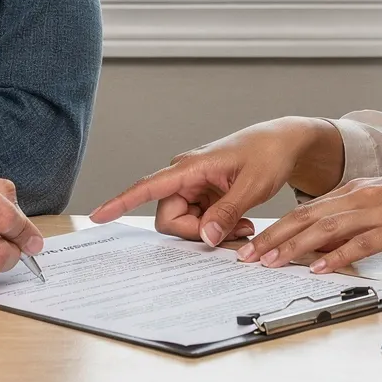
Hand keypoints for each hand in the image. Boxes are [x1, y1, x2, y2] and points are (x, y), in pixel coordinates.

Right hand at [89, 117, 342, 246]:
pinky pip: (200, 223)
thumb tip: (205, 237)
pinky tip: (241, 223)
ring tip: (244, 225)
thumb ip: (227, 212)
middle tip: (233, 232)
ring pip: (186, 224)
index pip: (148, 186)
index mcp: (190, 167)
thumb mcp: (253, 186)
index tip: (99, 216)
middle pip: (170, 218)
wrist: (283, 143)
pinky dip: (219, 228)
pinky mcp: (205, 197)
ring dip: (211, 232)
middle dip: (196, 233)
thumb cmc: (268, 155)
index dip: (121, 202)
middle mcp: (186, 176)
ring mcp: (195, 188)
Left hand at [239, 161, 381, 274]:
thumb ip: (362, 215)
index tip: (256, 243)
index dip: (278, 227)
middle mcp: (360, 198)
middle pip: (306, 217)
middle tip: (248, 256)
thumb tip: (337, 238)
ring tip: (270, 263)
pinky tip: (320, 269)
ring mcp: (377, 212)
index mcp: (357, 190)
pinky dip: (337, 256)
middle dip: (273, 238)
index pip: (308, 209)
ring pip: (325, 229)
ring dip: (294, 247)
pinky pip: (360, 244)